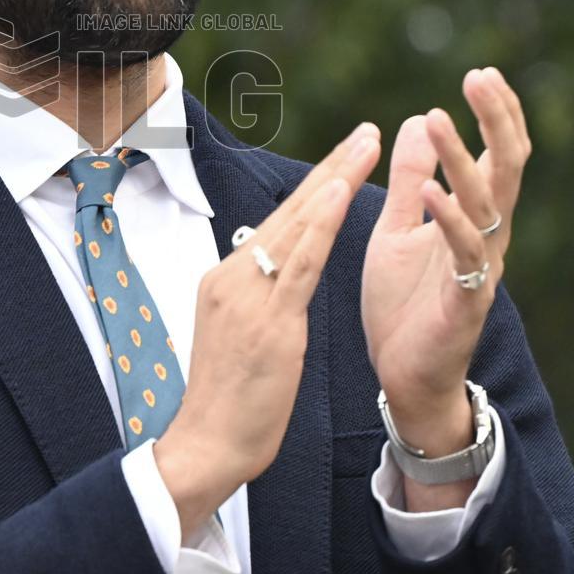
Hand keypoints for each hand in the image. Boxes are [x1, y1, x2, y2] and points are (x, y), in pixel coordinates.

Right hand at [155, 122, 380, 539]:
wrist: (207, 442)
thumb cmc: (227, 395)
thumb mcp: (236, 331)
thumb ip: (254, 295)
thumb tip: (270, 268)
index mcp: (225, 276)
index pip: (279, 222)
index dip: (315, 187)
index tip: (343, 158)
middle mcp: (232, 275)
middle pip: (290, 211)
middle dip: (331, 167)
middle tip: (366, 132)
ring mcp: (248, 295)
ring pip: (298, 226)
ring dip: (335, 179)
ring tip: (366, 145)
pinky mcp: (269, 320)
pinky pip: (299, 264)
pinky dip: (320, 224)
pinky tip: (339, 191)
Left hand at [362, 67, 530, 458]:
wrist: (404, 373)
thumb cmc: (404, 300)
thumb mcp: (399, 225)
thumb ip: (409, 177)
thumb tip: (415, 118)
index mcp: (470, 219)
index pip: (494, 158)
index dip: (492, 117)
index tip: (481, 73)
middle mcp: (485, 238)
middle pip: (504, 171)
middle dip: (495, 122)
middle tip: (480, 77)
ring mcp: (478, 268)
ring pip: (483, 205)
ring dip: (461, 160)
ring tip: (438, 117)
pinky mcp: (462, 301)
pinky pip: (462, 255)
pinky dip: (448, 220)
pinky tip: (430, 191)